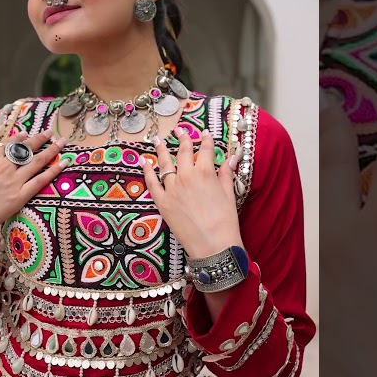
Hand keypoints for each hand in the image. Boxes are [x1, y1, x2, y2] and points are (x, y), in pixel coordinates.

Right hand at [0, 130, 66, 228]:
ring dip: (52, 149)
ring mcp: (14, 179)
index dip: (22, 137)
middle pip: (27, 147)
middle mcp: (5, 165)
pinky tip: (63, 162)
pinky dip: (54, 170)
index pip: (11, 142)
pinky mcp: (21, 195)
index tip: (29, 134)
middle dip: (41, 138)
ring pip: (37, 160)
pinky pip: (41, 180)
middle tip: (51, 132)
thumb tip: (1, 153)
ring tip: (62, 142)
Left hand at [141, 127, 241, 257]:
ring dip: (161, 150)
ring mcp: (172, 188)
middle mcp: (186, 176)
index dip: (205, 140)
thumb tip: (232, 158)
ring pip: (164, 164)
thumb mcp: (229, 194)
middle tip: (180, 131)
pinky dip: (147, 171)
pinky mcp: (162, 202)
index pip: (205, 150)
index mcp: (205, 171)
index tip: (204, 133)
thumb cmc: (225, 221)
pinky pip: (152, 183)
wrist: (213, 245)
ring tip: (158, 140)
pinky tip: (144, 162)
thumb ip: (226, 174)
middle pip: (183, 152)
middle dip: (182, 139)